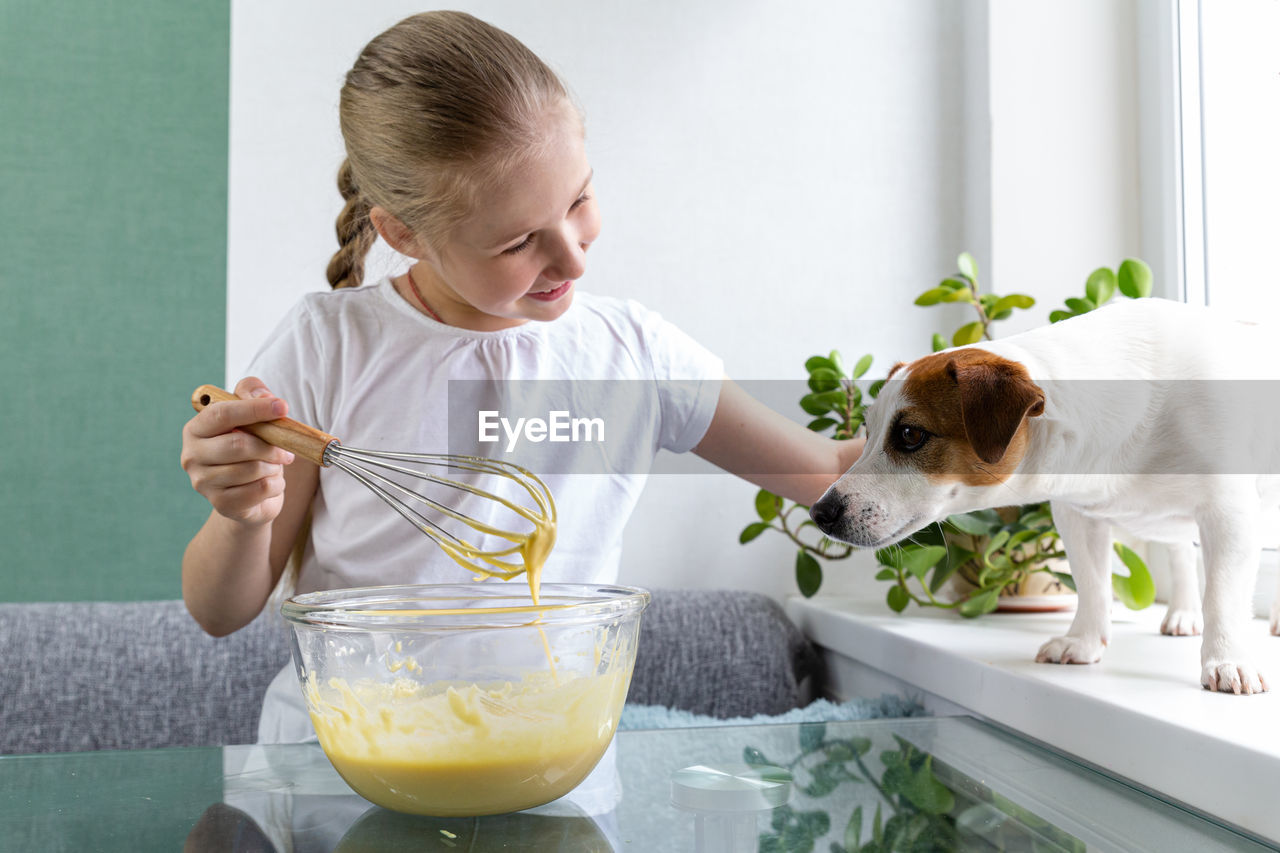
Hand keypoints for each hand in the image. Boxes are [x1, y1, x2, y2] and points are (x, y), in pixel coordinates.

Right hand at [180, 377, 295, 525]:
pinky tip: (272, 482)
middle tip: (287, 449)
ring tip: (275, 465)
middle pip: (238, 445)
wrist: (250, 494)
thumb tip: (265, 397)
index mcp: (196, 429)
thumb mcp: (253, 415)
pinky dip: (275, 484)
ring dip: (273, 466)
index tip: (283, 407)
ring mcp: (203, 483)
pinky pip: (259, 490)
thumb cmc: (251, 446)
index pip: (221, 414)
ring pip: (251, 469)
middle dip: (270, 446)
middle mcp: (192, 456)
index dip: (254, 409)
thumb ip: (253, 393)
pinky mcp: (221, 504)